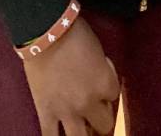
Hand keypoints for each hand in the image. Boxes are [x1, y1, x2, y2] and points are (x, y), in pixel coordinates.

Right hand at [23, 17, 119, 135]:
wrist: (46, 34)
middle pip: (104, 126)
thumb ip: (102, 71)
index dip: (107, 91)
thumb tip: (100, 80)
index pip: (114, 97)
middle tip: (95, 115)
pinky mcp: (46, 112)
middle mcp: (89, 102)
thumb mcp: (98, 51)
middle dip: (101, 119)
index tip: (100, 87)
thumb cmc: (74, 35)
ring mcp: (67, 111)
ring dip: (84, 134)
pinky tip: (58, 135)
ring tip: (82, 130)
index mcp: (105, 84)